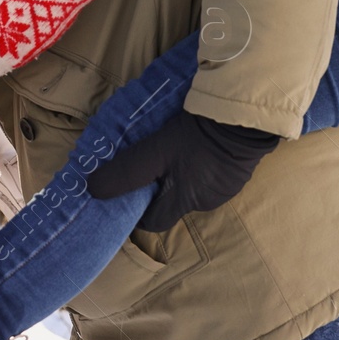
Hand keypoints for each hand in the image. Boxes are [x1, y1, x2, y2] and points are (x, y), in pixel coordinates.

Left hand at [86, 109, 278, 232]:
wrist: (246, 117)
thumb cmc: (198, 138)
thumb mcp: (156, 151)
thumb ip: (127, 171)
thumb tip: (91, 190)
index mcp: (186, 201)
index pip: (153, 222)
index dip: (137, 212)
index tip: (125, 194)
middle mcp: (207, 200)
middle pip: (173, 202)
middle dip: (158, 187)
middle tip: (146, 161)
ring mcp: (227, 184)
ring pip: (193, 185)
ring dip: (182, 171)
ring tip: (171, 145)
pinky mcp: (239, 167)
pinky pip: (213, 170)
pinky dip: (202, 161)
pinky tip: (197, 140)